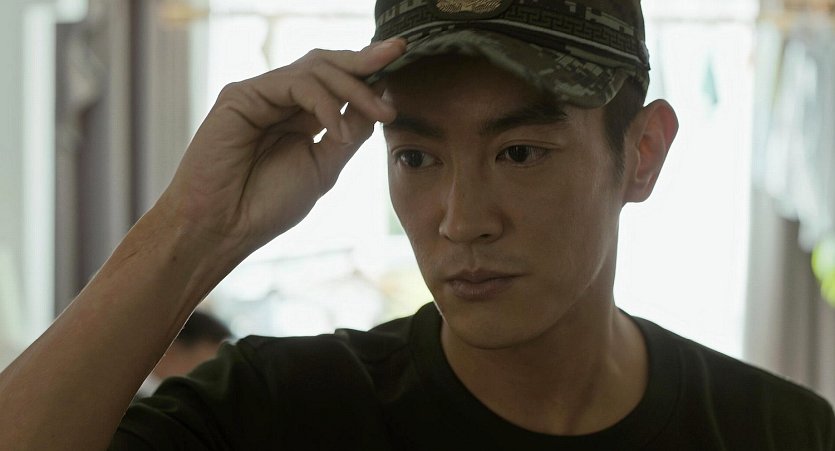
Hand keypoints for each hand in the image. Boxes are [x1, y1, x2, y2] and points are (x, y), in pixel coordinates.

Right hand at [158, 39, 405, 258]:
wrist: (224, 227)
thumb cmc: (267, 205)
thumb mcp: (323, 168)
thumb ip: (348, 135)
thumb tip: (378, 101)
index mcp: (300, 117)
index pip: (338, 83)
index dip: (368, 70)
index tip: (401, 59)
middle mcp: (281, 100)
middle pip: (327, 64)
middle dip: (365, 59)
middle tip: (397, 55)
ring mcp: (261, 95)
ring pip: (315, 69)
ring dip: (353, 88)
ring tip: (379, 114)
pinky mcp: (242, 95)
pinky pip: (294, 84)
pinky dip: (324, 103)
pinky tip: (337, 130)